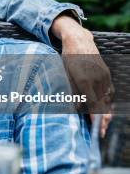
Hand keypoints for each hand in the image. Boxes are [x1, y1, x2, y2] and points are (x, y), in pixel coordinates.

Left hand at [52, 15, 111, 135]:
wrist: (78, 40)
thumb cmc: (67, 58)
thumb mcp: (65, 74)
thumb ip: (72, 91)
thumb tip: (75, 108)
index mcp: (85, 79)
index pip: (93, 103)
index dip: (95, 117)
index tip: (95, 128)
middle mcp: (97, 79)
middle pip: (103, 104)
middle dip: (102, 120)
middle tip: (99, 132)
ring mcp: (104, 76)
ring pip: (107, 99)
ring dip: (106, 113)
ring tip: (101, 126)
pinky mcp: (107, 74)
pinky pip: (108, 92)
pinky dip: (107, 102)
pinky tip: (104, 110)